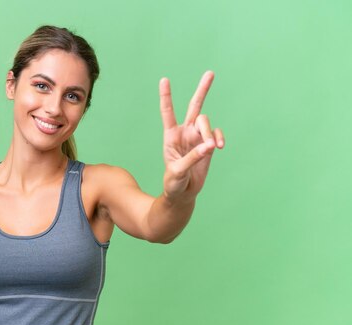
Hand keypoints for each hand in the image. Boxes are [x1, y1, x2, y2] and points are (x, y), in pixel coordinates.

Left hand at [159, 71, 224, 202]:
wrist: (184, 193)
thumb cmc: (174, 182)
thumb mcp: (178, 171)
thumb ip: (192, 158)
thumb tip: (209, 146)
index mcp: (171, 136)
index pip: (167, 112)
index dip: (166, 96)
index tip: (164, 79)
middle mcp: (184, 133)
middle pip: (193, 106)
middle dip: (203, 90)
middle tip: (210, 73)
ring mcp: (197, 137)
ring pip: (206, 123)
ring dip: (209, 133)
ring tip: (211, 148)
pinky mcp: (208, 145)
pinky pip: (216, 134)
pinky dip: (219, 138)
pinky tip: (218, 147)